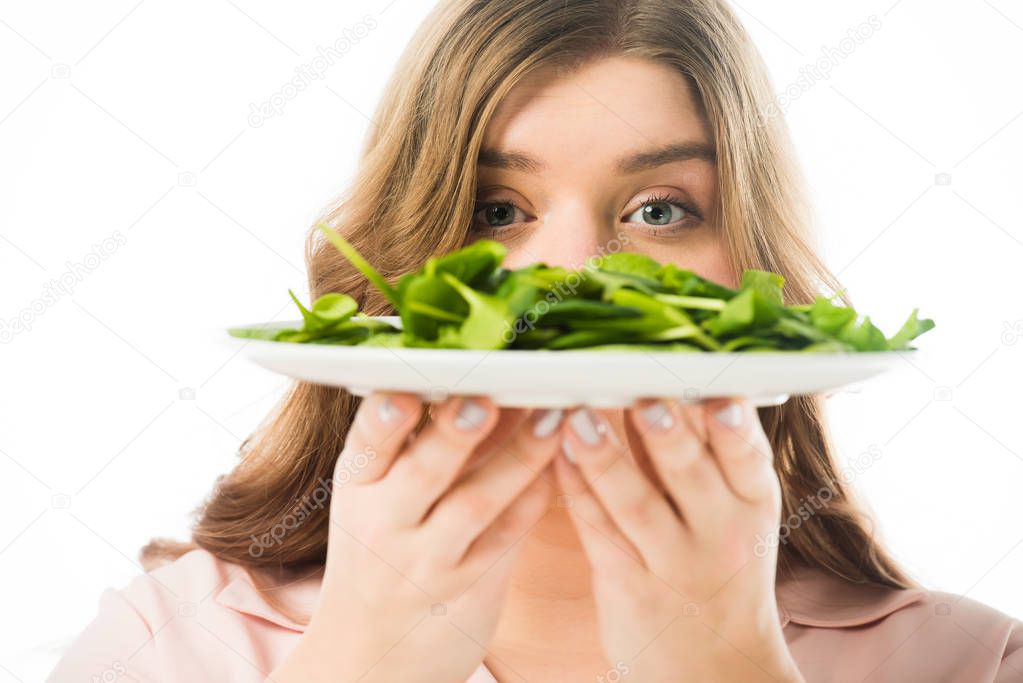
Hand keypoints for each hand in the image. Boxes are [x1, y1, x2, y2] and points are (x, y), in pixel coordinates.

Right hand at [271, 392, 563, 682]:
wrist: (369, 657)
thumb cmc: (377, 558)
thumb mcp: (377, 499)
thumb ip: (418, 445)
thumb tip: (475, 375)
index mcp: (357, 487)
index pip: (366, 444)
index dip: (385, 417)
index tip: (407, 390)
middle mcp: (385, 524)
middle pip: (422, 472)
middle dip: (455, 433)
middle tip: (487, 398)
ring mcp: (425, 562)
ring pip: (474, 505)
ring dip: (517, 459)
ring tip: (551, 418)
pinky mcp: (466, 590)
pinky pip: (505, 541)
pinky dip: (532, 502)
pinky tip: (559, 467)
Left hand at [553, 397, 803, 681]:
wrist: (715, 668)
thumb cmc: (726, 570)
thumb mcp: (740, 514)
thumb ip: (712, 453)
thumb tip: (676, 378)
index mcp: (753, 504)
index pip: (746, 456)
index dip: (731, 426)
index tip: (715, 395)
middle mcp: (719, 533)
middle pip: (689, 475)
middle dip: (665, 435)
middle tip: (643, 399)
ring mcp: (672, 564)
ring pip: (635, 504)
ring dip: (605, 459)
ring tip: (579, 419)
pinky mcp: (628, 587)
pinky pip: (598, 532)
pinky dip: (576, 492)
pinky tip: (557, 457)